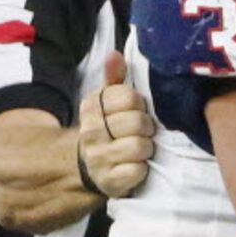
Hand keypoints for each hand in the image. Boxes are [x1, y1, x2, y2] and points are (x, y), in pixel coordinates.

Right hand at [76, 51, 154, 198]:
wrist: (88, 166)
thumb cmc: (107, 129)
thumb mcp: (106, 102)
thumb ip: (114, 79)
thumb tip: (115, 55)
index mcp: (92, 107)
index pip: (129, 97)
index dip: (139, 105)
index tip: (136, 111)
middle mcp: (91, 132)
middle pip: (137, 122)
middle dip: (147, 128)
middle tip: (143, 132)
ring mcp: (99, 158)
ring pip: (139, 147)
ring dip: (147, 148)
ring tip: (141, 148)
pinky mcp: (109, 181)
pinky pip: (137, 171)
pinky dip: (142, 169)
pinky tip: (136, 166)